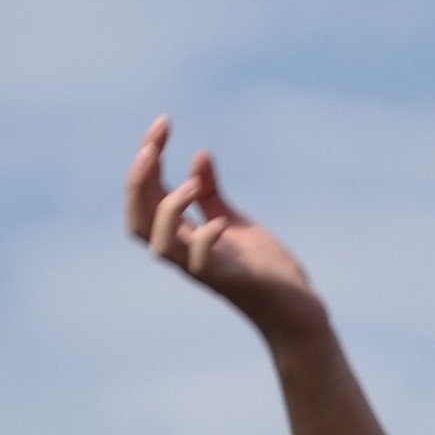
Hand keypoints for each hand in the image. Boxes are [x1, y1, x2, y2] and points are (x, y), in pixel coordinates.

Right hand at [125, 117, 325, 338]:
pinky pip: (202, 265)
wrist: (296, 310)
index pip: (146, 197)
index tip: (163, 124)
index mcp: (182, 237)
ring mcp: (205, 269)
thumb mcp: (233, 222)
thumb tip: (199, 155)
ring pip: (159, 245)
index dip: (146, 160)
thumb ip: (211, 194)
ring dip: (166, 211)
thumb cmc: (263, 269)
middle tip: (155, 145)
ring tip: (189, 185)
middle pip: (138, 219)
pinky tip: (220, 223)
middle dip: (138, 179)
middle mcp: (185, 254)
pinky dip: (205, 240)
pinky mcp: (231, 281)